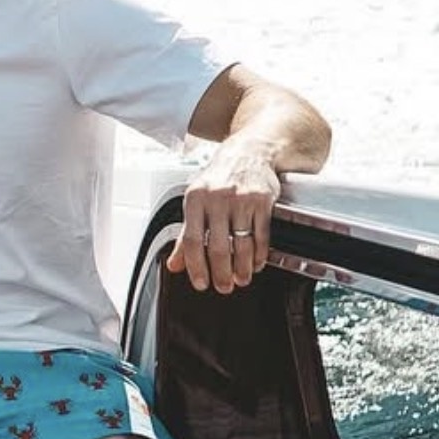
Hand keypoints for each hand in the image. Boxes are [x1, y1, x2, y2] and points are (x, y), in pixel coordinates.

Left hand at [166, 146, 279, 294]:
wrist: (249, 151)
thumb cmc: (219, 178)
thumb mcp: (196, 200)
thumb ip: (185, 234)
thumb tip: (175, 265)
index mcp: (195, 199)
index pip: (191, 240)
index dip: (195, 267)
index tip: (200, 282)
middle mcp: (217, 198)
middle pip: (218, 247)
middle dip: (221, 273)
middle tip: (223, 287)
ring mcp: (241, 198)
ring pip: (242, 244)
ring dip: (242, 268)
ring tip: (241, 279)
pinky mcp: (263, 200)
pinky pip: (261, 235)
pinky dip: (259, 254)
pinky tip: (256, 263)